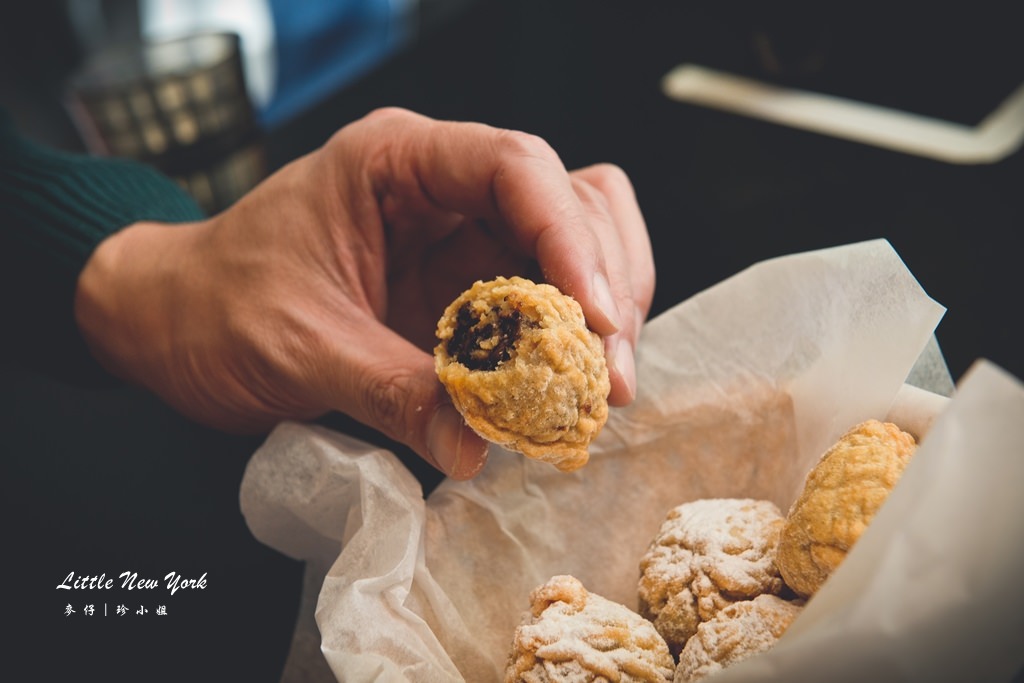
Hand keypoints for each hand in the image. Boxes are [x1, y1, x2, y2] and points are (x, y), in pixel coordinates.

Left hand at [75, 108, 654, 478]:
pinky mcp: (470, 287)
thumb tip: (475, 448)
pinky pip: (548, 300)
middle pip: (571, 203)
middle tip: (608, 380)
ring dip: (601, 315)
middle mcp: (444, 187)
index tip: (594, 319)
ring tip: (597, 391)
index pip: (515, 166)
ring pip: (579, 245)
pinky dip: (569, 343)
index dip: (569, 238)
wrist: (175, 326)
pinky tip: (566, 390)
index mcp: (396, 162)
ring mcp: (464, 235)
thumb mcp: (297, 347)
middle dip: (603, 289)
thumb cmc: (216, 309)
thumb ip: (389, 391)